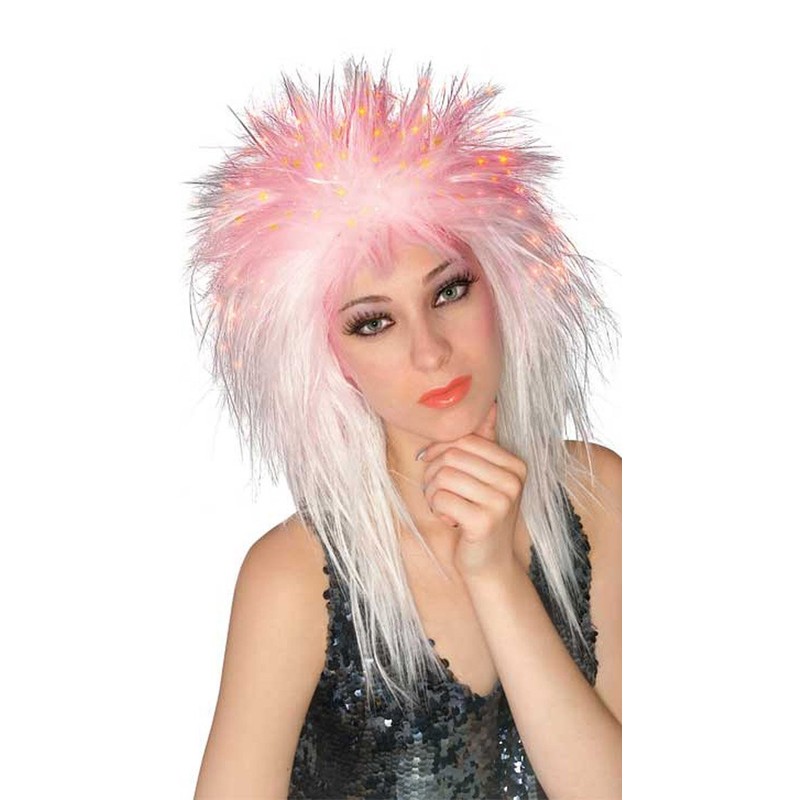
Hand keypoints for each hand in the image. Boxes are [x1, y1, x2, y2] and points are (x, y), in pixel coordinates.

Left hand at [420, 400, 527, 580]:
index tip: (431, 466)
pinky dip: (437, 509)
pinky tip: (449, 520)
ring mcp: (502, 502)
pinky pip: (442, 499)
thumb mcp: (486, 478)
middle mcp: (513, 480)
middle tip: (435, 491)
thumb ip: (486, 442)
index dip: (439, 450)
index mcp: (515, 464)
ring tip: (443, 506)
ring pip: (443, 477)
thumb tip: (490, 404)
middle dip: (433, 473)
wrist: (490, 564)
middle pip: (451, 456)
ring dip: (433, 493)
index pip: (464, 440)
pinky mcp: (484, 522)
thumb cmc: (481, 516)